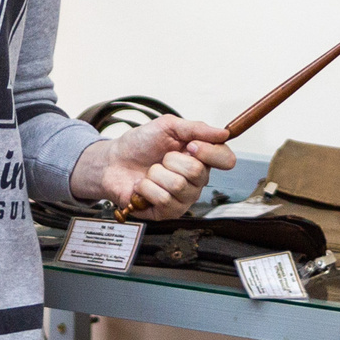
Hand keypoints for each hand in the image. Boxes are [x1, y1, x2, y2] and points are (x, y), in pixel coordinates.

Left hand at [71, 116, 234, 220]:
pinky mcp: (167, 213)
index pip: (226, 160)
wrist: (113, 161)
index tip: (190, 145)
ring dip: (156, 174)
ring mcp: (183, 198)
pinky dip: (147, 188)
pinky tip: (143, 186)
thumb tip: (224, 133)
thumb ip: (196, 128)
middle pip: (199, 173)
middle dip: (172, 160)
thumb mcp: (168, 126)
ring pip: (179, 186)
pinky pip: (164, 200)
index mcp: (202, 158)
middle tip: (162, 158)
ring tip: (150, 173)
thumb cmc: (140, 144)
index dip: (210, 152)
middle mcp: (197, 181)